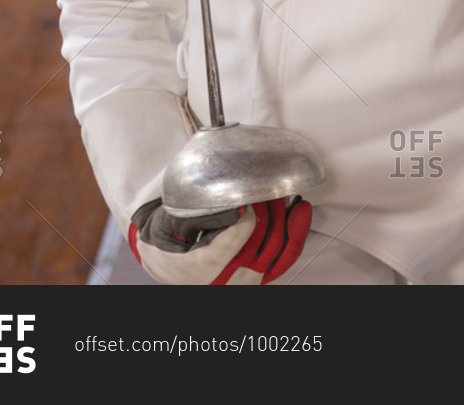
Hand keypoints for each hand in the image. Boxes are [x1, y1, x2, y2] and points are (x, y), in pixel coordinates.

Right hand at [128, 196, 310, 284]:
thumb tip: (233, 202)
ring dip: (284, 214)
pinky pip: (283, 260)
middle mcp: (228, 279)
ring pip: (278, 247)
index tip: (249, 190)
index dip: (250, 208)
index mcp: (205, 266)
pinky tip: (300, 211)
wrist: (163, 264)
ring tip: (282, 191)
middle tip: (267, 182)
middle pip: (263, 236)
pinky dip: (295, 234)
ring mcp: (245, 281)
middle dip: (269, 205)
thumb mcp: (169, 223)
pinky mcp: (256, 278)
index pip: (240, 232)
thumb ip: (198, 212)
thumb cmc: (164, 241)